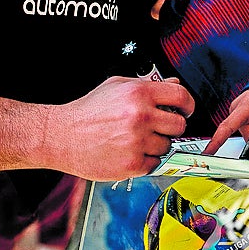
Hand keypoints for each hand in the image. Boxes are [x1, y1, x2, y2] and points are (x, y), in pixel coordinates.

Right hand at [43, 76, 195, 179]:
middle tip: (158, 128)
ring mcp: (137, 141)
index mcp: (139, 93)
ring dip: (157, 145)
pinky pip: (154, 163)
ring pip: (167, 146)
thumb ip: (148, 85)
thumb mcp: (117, 86)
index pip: (181, 96)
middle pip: (179, 125)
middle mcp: (140, 116)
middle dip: (172, 127)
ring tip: (136, 140)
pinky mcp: (131, 164)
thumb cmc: (88, 111)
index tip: (186, 110)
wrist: (61, 135)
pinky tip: (130, 151)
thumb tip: (174, 85)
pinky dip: (146, 160)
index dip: (188, 104)